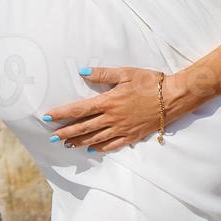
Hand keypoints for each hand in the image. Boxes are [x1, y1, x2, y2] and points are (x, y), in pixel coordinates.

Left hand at [42, 66, 171, 151]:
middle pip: (83, 127)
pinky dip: (100, 148)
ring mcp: (122, 129)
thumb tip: (82, 71)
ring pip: (95, 138)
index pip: (79, 109)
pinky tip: (91, 149)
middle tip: (51, 136)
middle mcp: (112, 118)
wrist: (173, 98)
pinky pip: (112, 145)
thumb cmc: (150, 82)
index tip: (47, 116)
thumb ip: (103, 73)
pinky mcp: (132, 136)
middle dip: (65, 132)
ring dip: (79, 142)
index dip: (62, 113)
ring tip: (66, 144)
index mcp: (109, 101)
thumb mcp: (126, 73)